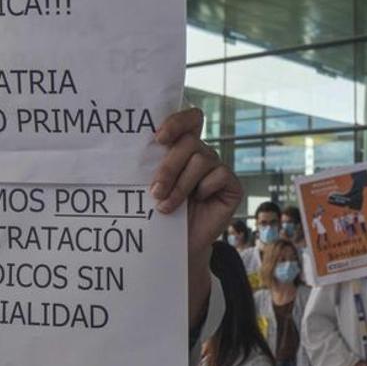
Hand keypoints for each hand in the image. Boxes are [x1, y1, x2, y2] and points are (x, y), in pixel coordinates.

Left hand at [151, 109, 242, 326]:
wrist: (177, 246)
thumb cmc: (161, 213)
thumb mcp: (153, 186)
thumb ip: (152, 166)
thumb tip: (134, 150)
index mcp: (183, 147)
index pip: (190, 118)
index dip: (177, 121)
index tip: (158, 138)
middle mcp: (203, 154)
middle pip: (189, 142)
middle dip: (169, 167)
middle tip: (155, 191)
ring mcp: (218, 168)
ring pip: (201, 160)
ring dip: (180, 185)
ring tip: (165, 206)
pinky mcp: (232, 185)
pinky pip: (219, 175)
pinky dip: (204, 189)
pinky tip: (198, 202)